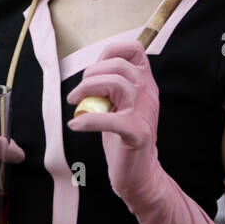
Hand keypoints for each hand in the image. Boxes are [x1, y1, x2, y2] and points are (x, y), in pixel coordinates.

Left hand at [66, 42, 161, 209]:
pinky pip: (110, 119)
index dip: (110, 52)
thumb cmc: (124, 138)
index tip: (93, 70)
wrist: (140, 173)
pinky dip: (88, 120)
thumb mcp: (121, 104)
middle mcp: (148, 93)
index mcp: (146, 83)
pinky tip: (76, 125)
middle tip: (78, 95)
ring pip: (117, 84)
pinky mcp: (137, 133)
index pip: (135, 49)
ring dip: (87, 90)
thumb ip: (112, 85)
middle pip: (119, 66)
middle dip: (90, 75)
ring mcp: (144, 112)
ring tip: (76, 105)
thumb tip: (91, 70)